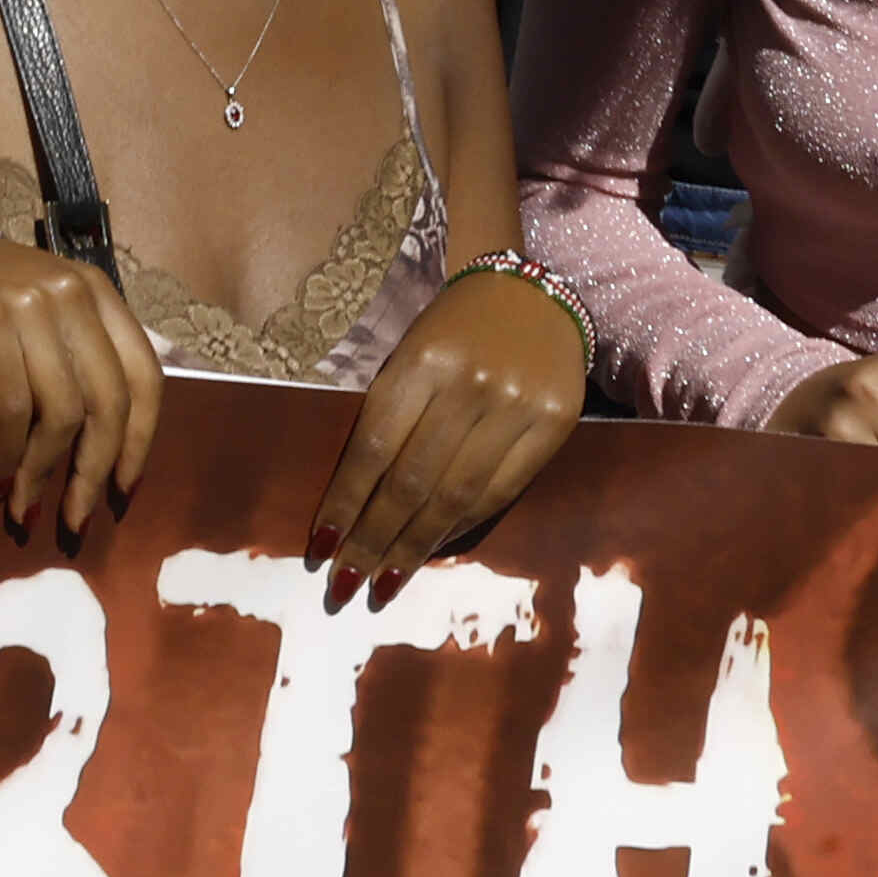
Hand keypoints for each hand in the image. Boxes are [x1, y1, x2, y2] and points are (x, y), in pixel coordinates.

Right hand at [0, 225, 164, 536]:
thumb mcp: (32, 304)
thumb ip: (74, 345)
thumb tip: (113, 437)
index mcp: (92, 287)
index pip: (146, 374)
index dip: (142, 440)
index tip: (123, 488)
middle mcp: (66, 290)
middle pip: (108, 402)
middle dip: (92, 472)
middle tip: (75, 519)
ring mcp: (23, 302)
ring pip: (60, 412)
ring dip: (42, 473)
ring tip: (23, 508)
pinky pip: (12, 406)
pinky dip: (7, 453)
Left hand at [309, 267, 585, 592]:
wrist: (530, 293)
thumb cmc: (451, 328)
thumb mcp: (408, 353)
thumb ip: (389, 415)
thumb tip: (354, 502)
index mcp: (422, 360)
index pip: (374, 447)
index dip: (345, 502)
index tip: (321, 547)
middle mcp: (471, 384)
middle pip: (413, 480)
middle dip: (374, 539)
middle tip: (345, 583)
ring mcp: (518, 405)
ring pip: (457, 495)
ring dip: (415, 546)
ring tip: (383, 582)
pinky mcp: (556, 423)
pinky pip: (501, 491)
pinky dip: (462, 526)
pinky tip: (433, 547)